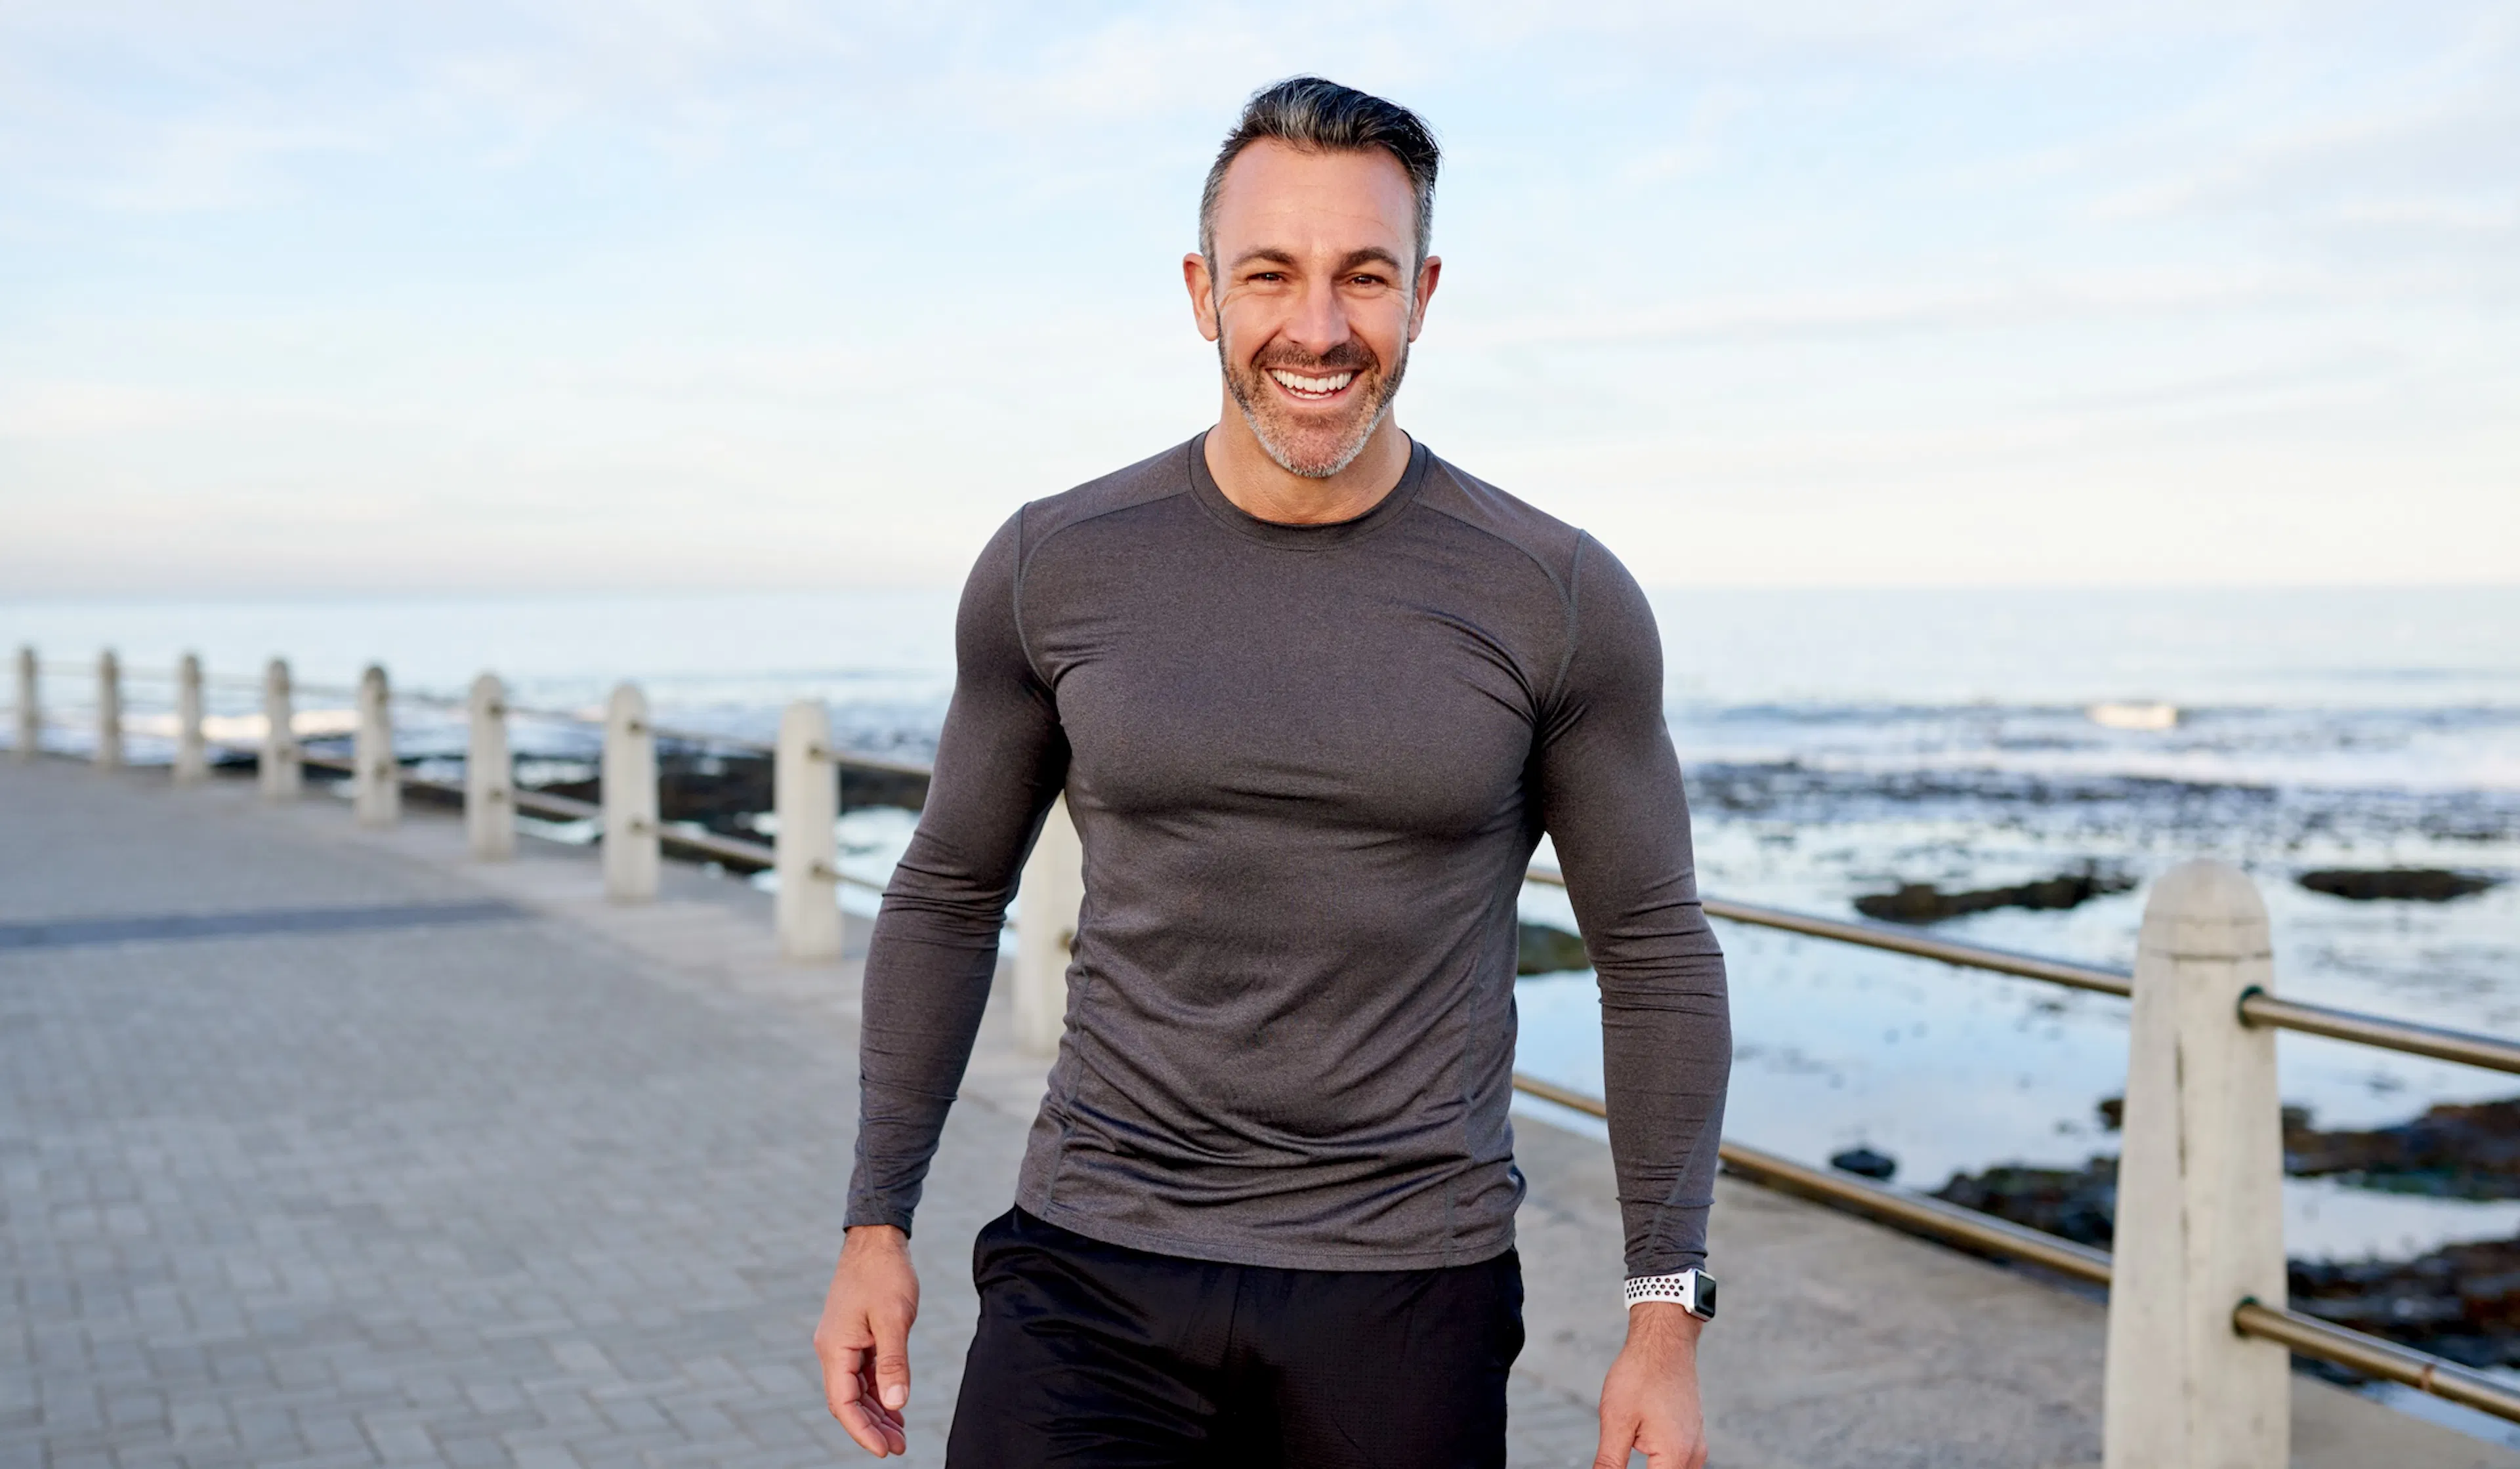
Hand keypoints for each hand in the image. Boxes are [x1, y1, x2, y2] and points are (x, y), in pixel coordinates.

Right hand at [813, 1225, 920, 1456]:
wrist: (878, 1238)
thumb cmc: (885, 1274)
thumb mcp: (894, 1318)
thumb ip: (894, 1363)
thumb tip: (897, 1403)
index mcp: (835, 1348)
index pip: (843, 1403)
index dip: (862, 1431)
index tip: (884, 1451)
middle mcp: (833, 1349)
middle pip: (849, 1401)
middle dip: (872, 1427)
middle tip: (899, 1448)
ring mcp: (843, 1343)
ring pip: (857, 1389)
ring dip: (877, 1412)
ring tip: (900, 1436)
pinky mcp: (855, 1336)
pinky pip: (864, 1373)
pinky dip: (879, 1391)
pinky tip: (896, 1407)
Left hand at [1593, 1302, 1707, 1468]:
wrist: (1664, 1340)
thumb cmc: (1639, 1375)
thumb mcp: (1616, 1422)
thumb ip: (1609, 1464)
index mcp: (1675, 1458)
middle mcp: (1693, 1457)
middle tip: (1613, 1459)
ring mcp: (1696, 1447)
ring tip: (1623, 1455)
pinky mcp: (1692, 1437)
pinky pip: (1677, 1465)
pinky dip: (1659, 1468)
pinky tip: (1638, 1458)